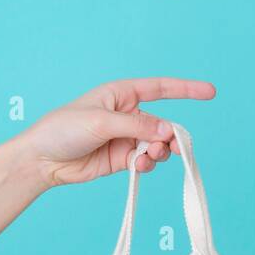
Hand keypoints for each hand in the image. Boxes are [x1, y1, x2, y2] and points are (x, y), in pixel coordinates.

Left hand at [22, 77, 215, 186]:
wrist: (43, 160)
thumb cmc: (63, 130)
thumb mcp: (101, 121)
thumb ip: (136, 126)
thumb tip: (166, 131)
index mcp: (121, 95)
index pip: (160, 88)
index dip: (186, 90)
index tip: (210, 92)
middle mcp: (127, 115)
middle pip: (162, 123)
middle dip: (170, 135)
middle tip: (175, 147)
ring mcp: (126, 138)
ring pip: (157, 145)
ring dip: (159, 152)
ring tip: (150, 158)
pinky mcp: (122, 159)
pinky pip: (146, 161)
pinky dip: (148, 164)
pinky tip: (140, 166)